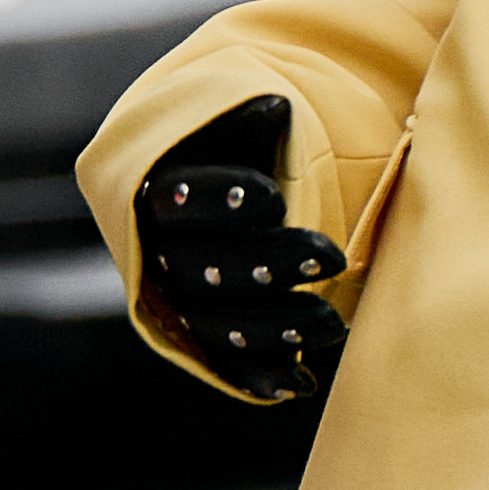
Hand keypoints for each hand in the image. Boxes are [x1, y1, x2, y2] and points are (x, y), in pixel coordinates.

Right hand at [134, 88, 348, 416]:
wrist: (236, 187)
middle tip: (330, 257)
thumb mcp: (244, 121)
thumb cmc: (247, 146)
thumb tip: (275, 107)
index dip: (220, 200)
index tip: (273, 197)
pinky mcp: (205, 339)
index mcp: (159, 191)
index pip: (178, 200)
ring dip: (270, 330)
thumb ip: (253, 118)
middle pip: (200, 269)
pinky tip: (300, 382)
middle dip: (264, 267)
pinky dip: (260, 376)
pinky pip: (226, 365)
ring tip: (330, 324)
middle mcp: (158, 253)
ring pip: (213, 325)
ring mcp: (179, 302)